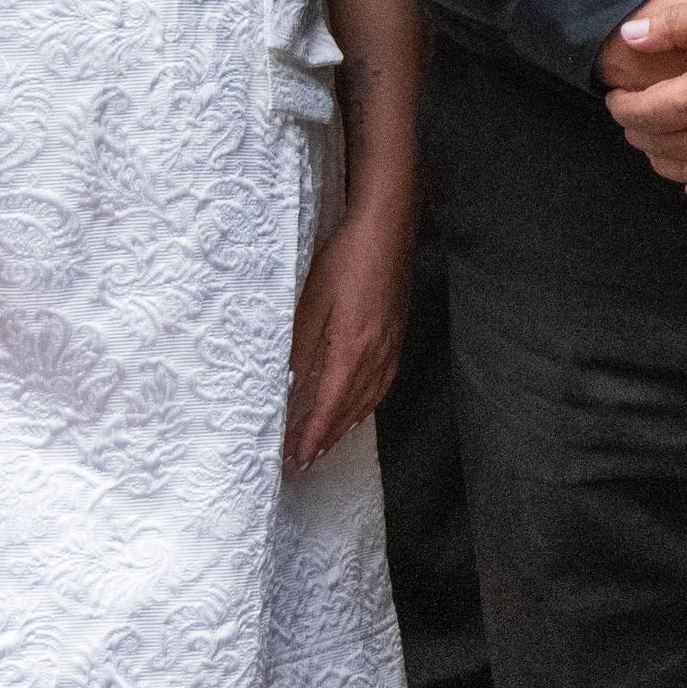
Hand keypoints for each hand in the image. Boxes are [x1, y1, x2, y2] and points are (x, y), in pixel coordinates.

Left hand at [285, 188, 412, 473]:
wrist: (387, 227)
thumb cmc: (345, 258)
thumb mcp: (312, 300)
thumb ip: (302, 345)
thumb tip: (289, 381)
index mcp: (352, 350)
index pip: (330, 406)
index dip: (314, 435)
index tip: (298, 459)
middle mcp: (377, 355)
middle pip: (352, 409)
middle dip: (328, 437)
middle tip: (306, 460)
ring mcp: (391, 345)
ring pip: (370, 398)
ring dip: (347, 423)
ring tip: (328, 441)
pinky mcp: (397, 333)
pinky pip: (383, 382)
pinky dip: (367, 402)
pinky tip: (359, 403)